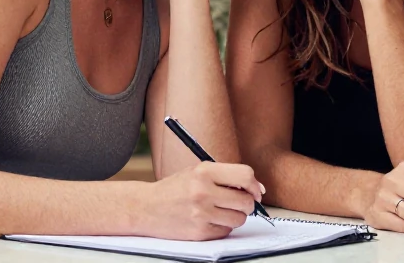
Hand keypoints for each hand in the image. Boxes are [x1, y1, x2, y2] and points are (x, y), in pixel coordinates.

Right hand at [140, 162, 263, 240]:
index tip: (256, 191)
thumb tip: (259, 189)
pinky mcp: (198, 232)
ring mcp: (201, 214)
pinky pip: (225, 231)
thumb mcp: (197, 172)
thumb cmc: (174, 189)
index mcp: (204, 171)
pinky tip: (209, 220)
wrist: (145, 207)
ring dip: (235, 216)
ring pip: (239, 219)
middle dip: (247, 203)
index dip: (255, 185)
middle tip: (239, 203)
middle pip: (246, 201)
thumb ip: (226, 176)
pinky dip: (222, 227)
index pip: (245, 175)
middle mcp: (203, 192)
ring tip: (221, 211)